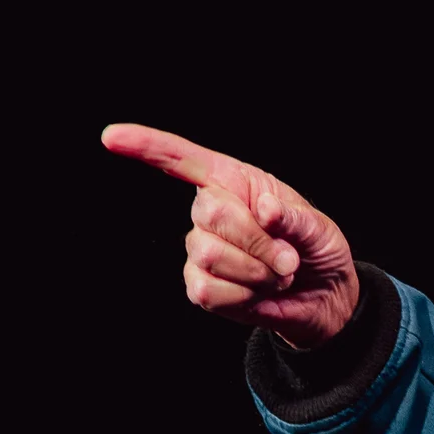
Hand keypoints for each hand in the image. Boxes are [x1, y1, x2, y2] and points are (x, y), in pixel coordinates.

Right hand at [101, 123, 357, 347]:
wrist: (323, 296)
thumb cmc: (317, 249)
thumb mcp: (318, 228)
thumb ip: (294, 218)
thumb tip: (263, 210)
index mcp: (235, 181)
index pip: (181, 160)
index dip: (146, 146)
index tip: (111, 137)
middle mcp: (210, 210)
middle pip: (210, 214)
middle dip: (258, 241)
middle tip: (288, 257)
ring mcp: (200, 248)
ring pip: (209, 256)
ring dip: (256, 272)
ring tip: (277, 274)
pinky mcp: (199, 285)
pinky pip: (208, 291)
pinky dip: (245, 296)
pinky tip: (259, 293)